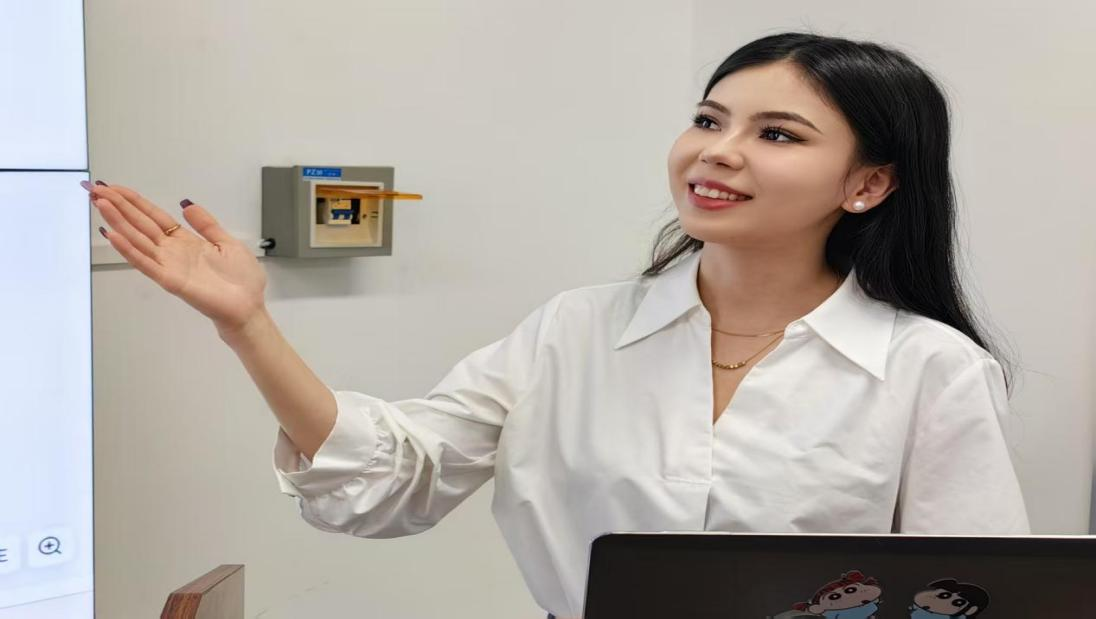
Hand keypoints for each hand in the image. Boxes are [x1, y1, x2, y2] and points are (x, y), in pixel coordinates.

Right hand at [88, 181, 267, 335]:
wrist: (248, 307)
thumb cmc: (241, 279)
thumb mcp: (227, 242)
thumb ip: (206, 225)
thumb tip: (186, 204)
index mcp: (185, 241)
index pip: (153, 216)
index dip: (134, 202)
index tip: (114, 187)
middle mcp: (172, 251)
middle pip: (140, 224)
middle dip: (118, 206)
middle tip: (95, 188)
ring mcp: (168, 266)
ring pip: (137, 240)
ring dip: (118, 222)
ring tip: (100, 204)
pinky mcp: (170, 281)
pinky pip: (145, 264)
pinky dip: (128, 250)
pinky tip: (113, 236)